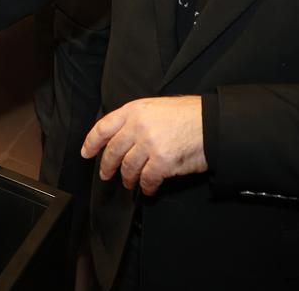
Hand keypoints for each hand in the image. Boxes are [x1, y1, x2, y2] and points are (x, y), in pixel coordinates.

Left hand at [81, 96, 206, 195]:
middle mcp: (138, 126)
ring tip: (130, 183)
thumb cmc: (187, 115)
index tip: (87, 153)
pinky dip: (146, 187)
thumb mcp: (155, 108)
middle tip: (106, 175)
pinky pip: (147, 179)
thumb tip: (122, 138)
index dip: (92, 142)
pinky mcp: (162, 161)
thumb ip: (136, 120)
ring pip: (128, 167)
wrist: (212, 123)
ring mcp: (149, 144)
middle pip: (113, 151)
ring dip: (127, 178)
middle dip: (107, 166)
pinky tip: (148, 189)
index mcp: (134, 110)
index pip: (103, 127)